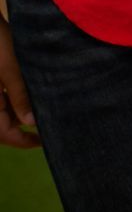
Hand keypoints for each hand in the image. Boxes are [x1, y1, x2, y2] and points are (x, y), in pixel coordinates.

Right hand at [0, 16, 38, 148]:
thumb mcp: (11, 69)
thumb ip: (19, 96)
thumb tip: (31, 122)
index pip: (3, 134)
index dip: (23, 141)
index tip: (44, 142)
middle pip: (1, 126)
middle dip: (21, 131)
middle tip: (47, 130)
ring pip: (2, 113)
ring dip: (19, 115)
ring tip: (45, 112)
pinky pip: (1, 100)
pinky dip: (14, 102)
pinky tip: (32, 96)